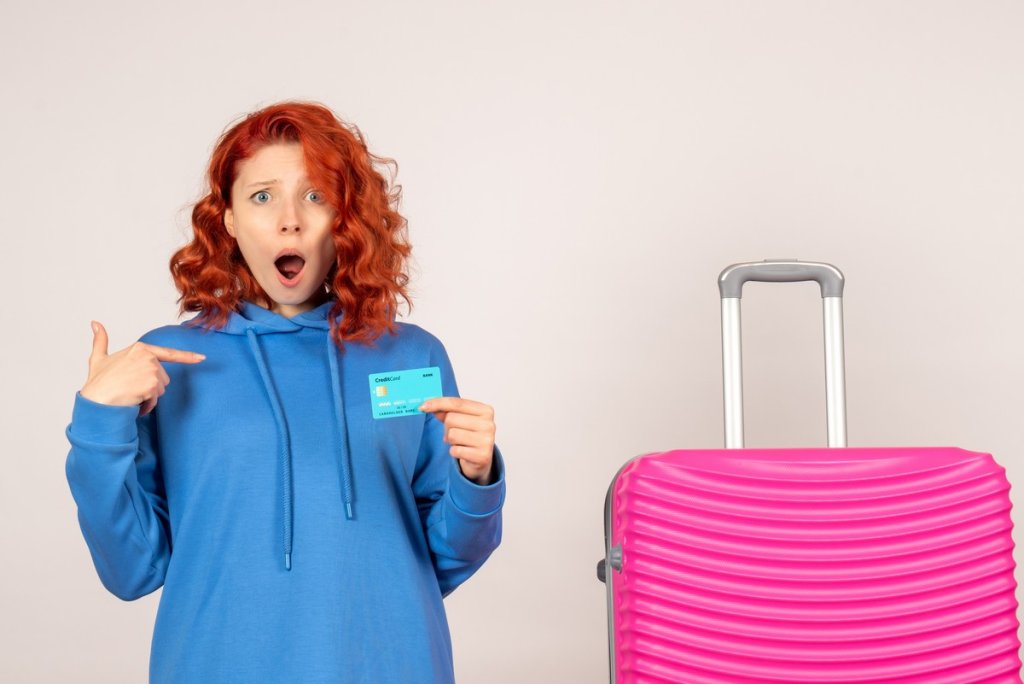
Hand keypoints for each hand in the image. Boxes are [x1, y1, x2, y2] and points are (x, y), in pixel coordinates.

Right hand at [80, 320, 206, 415]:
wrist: (95, 400)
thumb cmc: (98, 382)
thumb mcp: (98, 358)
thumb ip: (100, 340)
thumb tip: (95, 323)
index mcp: (140, 348)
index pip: (169, 353)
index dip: (188, 356)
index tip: (203, 358)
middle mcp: (148, 357)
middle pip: (164, 378)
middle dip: (150, 387)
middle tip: (131, 389)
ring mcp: (151, 370)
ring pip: (161, 389)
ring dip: (148, 397)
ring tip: (131, 395)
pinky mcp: (152, 384)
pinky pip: (156, 399)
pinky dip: (146, 405)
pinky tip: (133, 403)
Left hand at [418, 397, 496, 484]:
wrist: (481, 460)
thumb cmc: (469, 436)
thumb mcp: (460, 420)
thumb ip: (446, 411)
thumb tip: (429, 405)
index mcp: (485, 411)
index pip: (457, 402)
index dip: (438, 403)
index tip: (422, 406)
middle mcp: (489, 424)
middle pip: (451, 418)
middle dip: (447, 427)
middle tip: (454, 434)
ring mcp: (487, 440)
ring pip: (452, 434)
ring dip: (451, 440)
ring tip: (460, 443)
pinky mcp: (482, 456)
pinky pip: (455, 450)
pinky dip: (454, 452)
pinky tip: (463, 452)